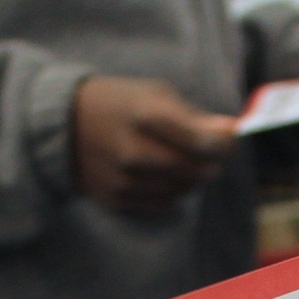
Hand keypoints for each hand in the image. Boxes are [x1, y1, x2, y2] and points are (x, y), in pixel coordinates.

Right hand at [72, 78, 237, 216]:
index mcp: (146, 116)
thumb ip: (195, 117)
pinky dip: (168, 192)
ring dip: (189, 179)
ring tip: (177, 160)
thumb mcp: (155, 94)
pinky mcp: (117, 200)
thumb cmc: (119, 104)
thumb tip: (233, 133)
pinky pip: (161, 204)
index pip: (205, 143)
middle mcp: (134, 152)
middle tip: (206, 154)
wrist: (64, 126)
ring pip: (182, 191)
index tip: (228, 140)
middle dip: (210, 164)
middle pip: (197, 171)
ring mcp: (124, 180)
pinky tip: (157, 175)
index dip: (224, 145)